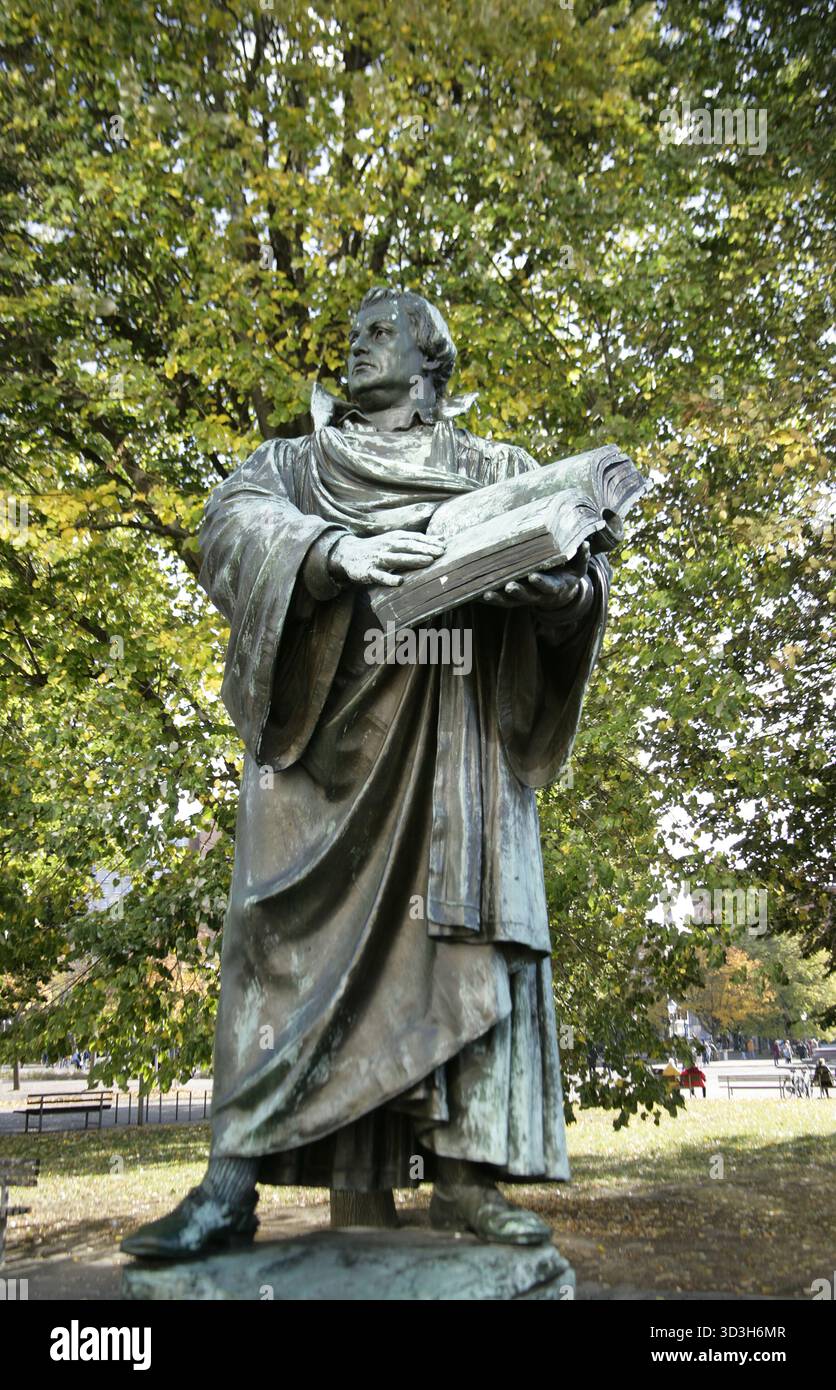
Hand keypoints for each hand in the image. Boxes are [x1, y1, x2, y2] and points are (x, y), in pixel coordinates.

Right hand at [328, 530, 445, 587]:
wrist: (348, 553)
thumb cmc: (378, 548)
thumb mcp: (396, 540)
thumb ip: (418, 541)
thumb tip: (442, 540)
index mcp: (395, 538)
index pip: (414, 538)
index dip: (429, 542)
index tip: (444, 547)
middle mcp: (387, 546)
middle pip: (408, 546)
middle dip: (425, 549)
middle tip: (441, 553)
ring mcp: (378, 558)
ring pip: (397, 559)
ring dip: (412, 559)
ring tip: (428, 561)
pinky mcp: (368, 571)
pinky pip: (380, 576)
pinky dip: (389, 579)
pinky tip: (400, 582)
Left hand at [481, 541, 592, 620]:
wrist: (561, 594)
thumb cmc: (568, 574)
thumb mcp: (578, 568)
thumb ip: (581, 557)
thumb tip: (585, 544)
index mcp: (555, 587)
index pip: (548, 586)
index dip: (541, 582)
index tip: (533, 576)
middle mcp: (539, 596)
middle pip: (527, 596)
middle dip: (518, 592)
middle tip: (508, 586)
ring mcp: (526, 599)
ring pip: (511, 602)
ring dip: (499, 599)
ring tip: (486, 594)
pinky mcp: (515, 600)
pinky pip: (502, 602)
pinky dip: (490, 599)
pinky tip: (477, 594)